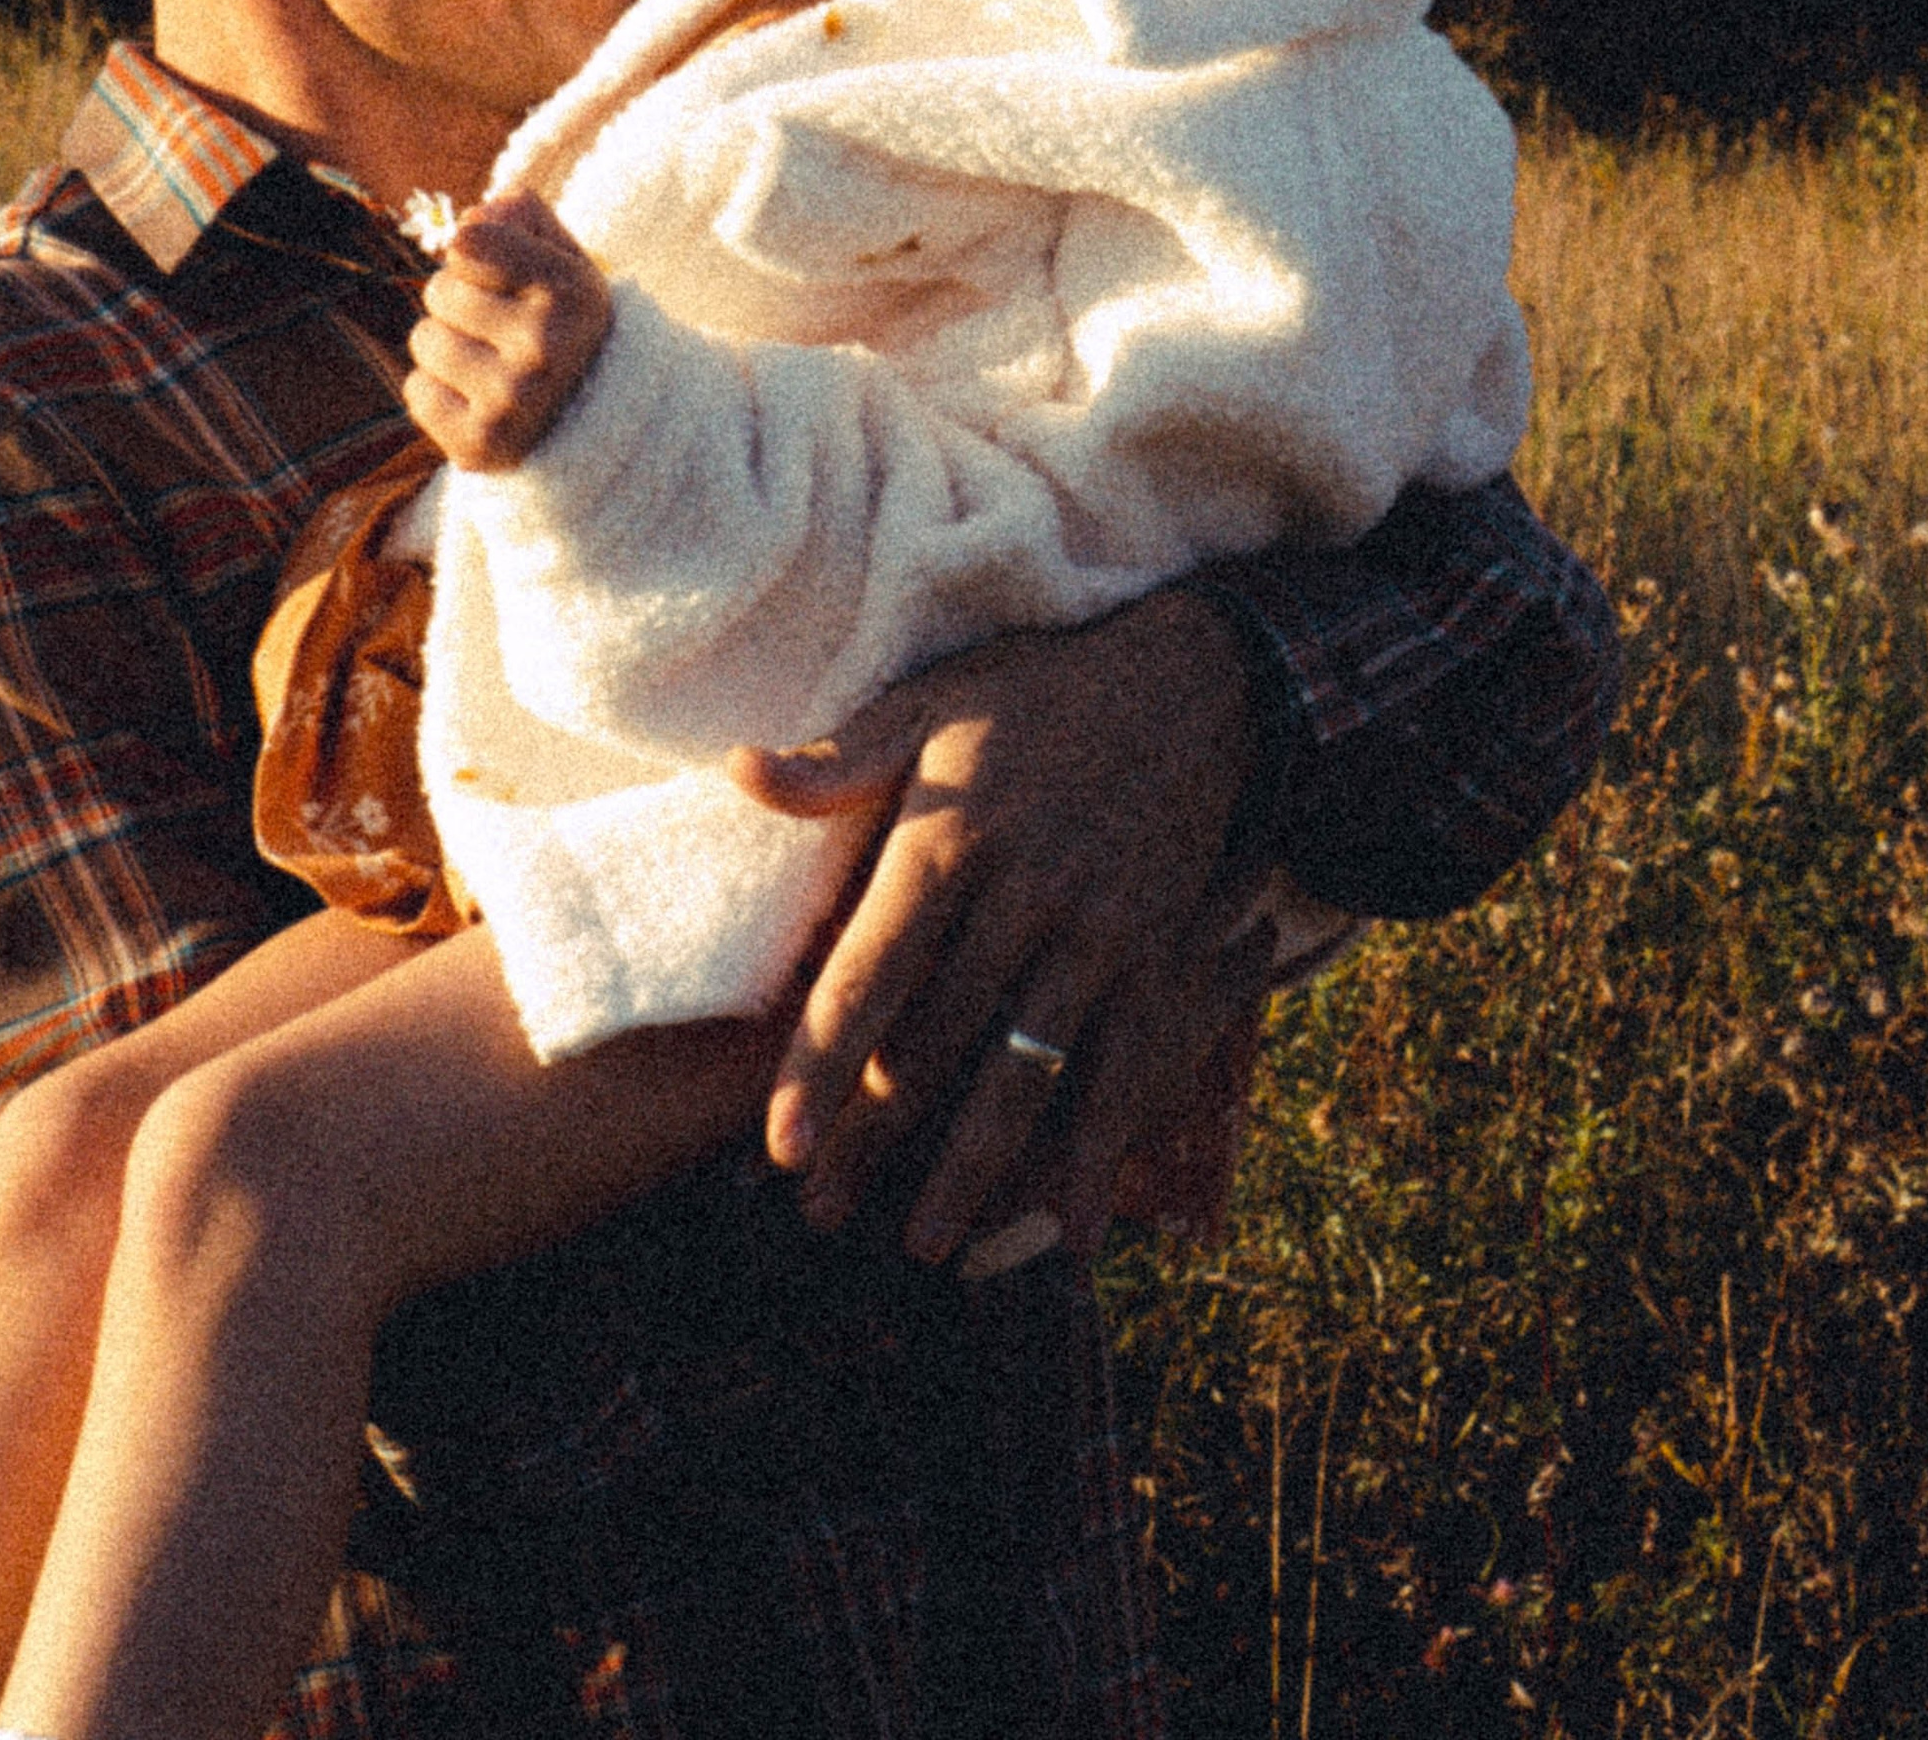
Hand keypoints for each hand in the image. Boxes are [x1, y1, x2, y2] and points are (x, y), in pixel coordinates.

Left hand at [404, 193, 613, 471]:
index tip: (500, 274)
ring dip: (445, 348)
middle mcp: (545, 346)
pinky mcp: (479, 444)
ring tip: (489, 365)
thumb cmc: (563, 326)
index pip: (467, 242)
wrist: (595, 424)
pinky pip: (416, 390)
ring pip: (424, 339)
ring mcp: (512, 400)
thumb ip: (523, 219)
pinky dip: (438, 392)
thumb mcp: (564, 262)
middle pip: (439, 290)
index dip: (473, 254)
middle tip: (498, 329)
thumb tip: (470, 218)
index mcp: (570, 293)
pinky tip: (478, 400)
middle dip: (458, 304)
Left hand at [732, 586, 1350, 1263]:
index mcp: (950, 836)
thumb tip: (738, 771)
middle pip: (935, 1043)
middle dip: (877, 1138)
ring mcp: (1098, 934)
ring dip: (972, 1170)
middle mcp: (1023, 895)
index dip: (822, 1066)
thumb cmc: (1036, 696)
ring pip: (1024, 1073)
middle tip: (821, 1214)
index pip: (869, 974)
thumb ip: (839, 759)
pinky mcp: (1157, 957)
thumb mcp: (931, 702)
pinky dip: (1103, 1155)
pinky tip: (1075, 1229)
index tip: (780, 1146)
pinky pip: (1128, 1071)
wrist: (1189, 685)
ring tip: (920, 1242)